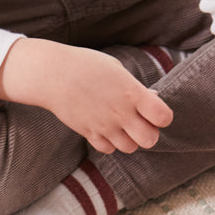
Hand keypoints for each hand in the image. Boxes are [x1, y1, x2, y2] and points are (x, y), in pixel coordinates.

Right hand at [0, 38, 171, 153]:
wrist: (52, 74)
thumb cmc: (86, 65)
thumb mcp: (116, 69)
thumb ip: (136, 88)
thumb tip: (153, 99)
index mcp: (132, 92)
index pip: (163, 117)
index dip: (162, 116)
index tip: (154, 111)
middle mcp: (121, 112)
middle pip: (149, 140)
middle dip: (148, 133)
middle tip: (139, 122)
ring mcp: (104, 125)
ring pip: (130, 148)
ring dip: (129, 139)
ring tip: (121, 125)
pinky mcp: (89, 133)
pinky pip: (108, 149)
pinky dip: (109, 142)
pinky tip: (105, 128)